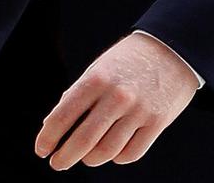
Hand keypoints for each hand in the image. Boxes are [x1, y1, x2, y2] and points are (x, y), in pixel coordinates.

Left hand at [34, 33, 197, 169]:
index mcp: (96, 79)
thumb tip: (52, 123)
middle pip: (83, 140)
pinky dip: (117, 158)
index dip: (48, 136)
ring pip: (107, 151)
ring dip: (90, 160)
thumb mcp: (98, 68)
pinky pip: (131, 154)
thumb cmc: (128, 59)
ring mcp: (138, 112)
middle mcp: (116, 96)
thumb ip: (77, 94)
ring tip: (84, 158)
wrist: (172, 50)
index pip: (63, 115)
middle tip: (57, 163)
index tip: (41, 149)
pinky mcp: (157, 123)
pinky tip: (111, 153)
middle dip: (65, 157)